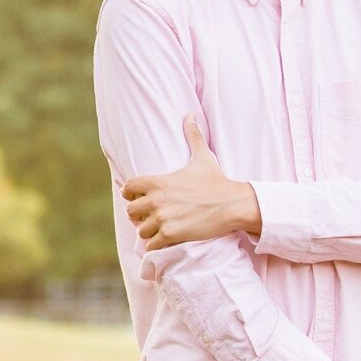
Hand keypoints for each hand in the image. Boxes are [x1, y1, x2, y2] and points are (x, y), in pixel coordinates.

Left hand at [122, 116, 259, 249]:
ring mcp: (163, 218)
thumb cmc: (217, 181)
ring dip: (149, 232)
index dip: (131, 195)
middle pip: (130, 212)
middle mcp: (156, 200)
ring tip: (161, 229)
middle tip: (152, 217)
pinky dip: (157, 245)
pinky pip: (151, 245)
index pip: (127, 189)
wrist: (233, 204)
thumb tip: (189, 115)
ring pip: (141, 231)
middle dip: (140, 216)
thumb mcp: (202, 157)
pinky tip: (167, 240)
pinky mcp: (171, 235)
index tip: (141, 198)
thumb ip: (192, 136)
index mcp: (158, 182)